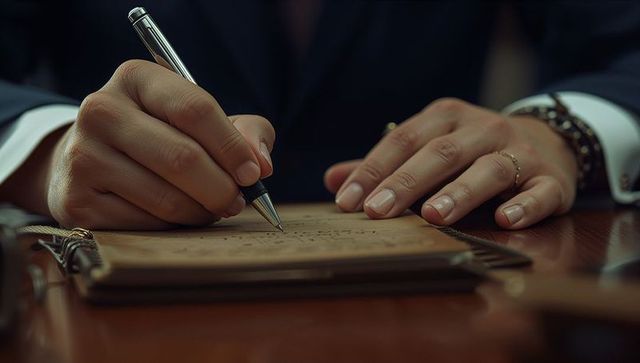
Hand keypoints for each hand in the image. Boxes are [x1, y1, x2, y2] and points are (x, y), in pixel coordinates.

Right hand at [18, 60, 273, 228]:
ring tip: (211, 209)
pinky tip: (177, 217)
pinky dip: (172, 228)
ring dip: (201, 212)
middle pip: (182, 157)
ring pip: (166, 198)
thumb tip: (261, 165)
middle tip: (237, 202)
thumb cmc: (163, 135)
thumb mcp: (203, 120)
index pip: (195, 109)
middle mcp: (101, 110)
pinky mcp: (76, 201)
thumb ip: (245, 131)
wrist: (92, 160)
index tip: (254, 174)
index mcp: (136, 78)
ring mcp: (82, 156)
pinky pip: (144, 225)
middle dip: (222, 188)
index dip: (232, 147)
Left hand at [324, 98, 577, 228]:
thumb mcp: (428, 147)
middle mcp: (482, 129)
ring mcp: (518, 152)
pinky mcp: (550, 179)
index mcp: (446, 117)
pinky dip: (524, 205)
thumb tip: (332, 180)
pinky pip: (540, 191)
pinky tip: (505, 218)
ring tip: (432, 216)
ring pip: (488, 169)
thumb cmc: (471, 151)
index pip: (402, 140)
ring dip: (459, 193)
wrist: (545, 142)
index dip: (373, 170)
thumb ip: (383, 165)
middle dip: (405, 183)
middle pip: (440, 153)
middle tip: (377, 212)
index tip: (346, 201)